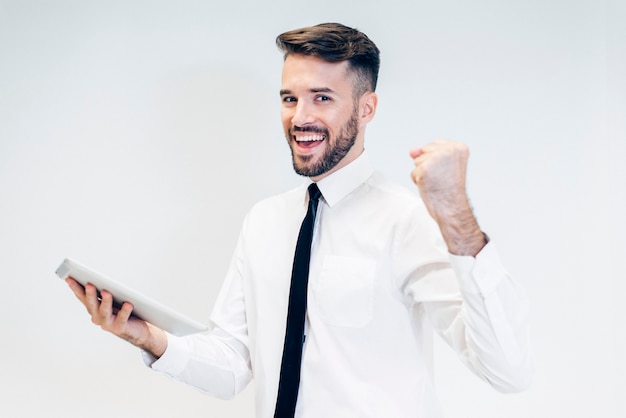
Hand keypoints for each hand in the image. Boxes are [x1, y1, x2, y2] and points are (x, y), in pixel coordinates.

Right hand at [65, 277, 167, 357]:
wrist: (139, 330)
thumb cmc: (125, 312)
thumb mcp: (114, 299)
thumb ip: (106, 291)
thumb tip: (102, 279)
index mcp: (94, 308)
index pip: (82, 296)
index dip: (75, 287)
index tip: (69, 277)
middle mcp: (98, 317)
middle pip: (92, 304)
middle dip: (90, 294)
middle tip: (89, 284)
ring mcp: (108, 324)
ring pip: (104, 312)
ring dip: (105, 301)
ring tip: (106, 292)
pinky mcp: (120, 328)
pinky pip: (122, 318)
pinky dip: (124, 311)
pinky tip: (128, 304)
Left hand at [409, 139, 485, 255]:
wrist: (452, 207)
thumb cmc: (449, 189)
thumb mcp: (442, 166)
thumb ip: (427, 154)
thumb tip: (412, 151)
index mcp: (459, 147)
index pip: (434, 145)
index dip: (436, 161)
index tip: (447, 172)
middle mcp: (449, 150)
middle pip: (424, 150)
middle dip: (428, 165)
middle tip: (441, 178)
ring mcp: (436, 158)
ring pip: (417, 161)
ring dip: (422, 173)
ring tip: (436, 182)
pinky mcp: (425, 168)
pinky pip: (413, 173)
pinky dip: (418, 181)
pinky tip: (430, 186)